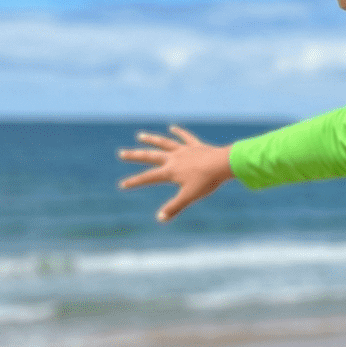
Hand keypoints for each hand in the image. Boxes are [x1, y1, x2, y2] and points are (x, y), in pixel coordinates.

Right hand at [117, 125, 233, 221]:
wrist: (224, 164)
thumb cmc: (207, 181)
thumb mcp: (189, 196)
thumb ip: (174, 207)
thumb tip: (160, 219)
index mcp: (170, 171)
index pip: (148, 178)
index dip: (135, 182)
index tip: (122, 185)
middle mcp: (174, 158)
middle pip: (150, 156)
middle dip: (135, 156)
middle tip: (122, 153)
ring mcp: (184, 150)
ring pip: (164, 143)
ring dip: (152, 139)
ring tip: (140, 136)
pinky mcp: (196, 146)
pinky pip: (185, 137)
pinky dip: (179, 132)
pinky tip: (173, 128)